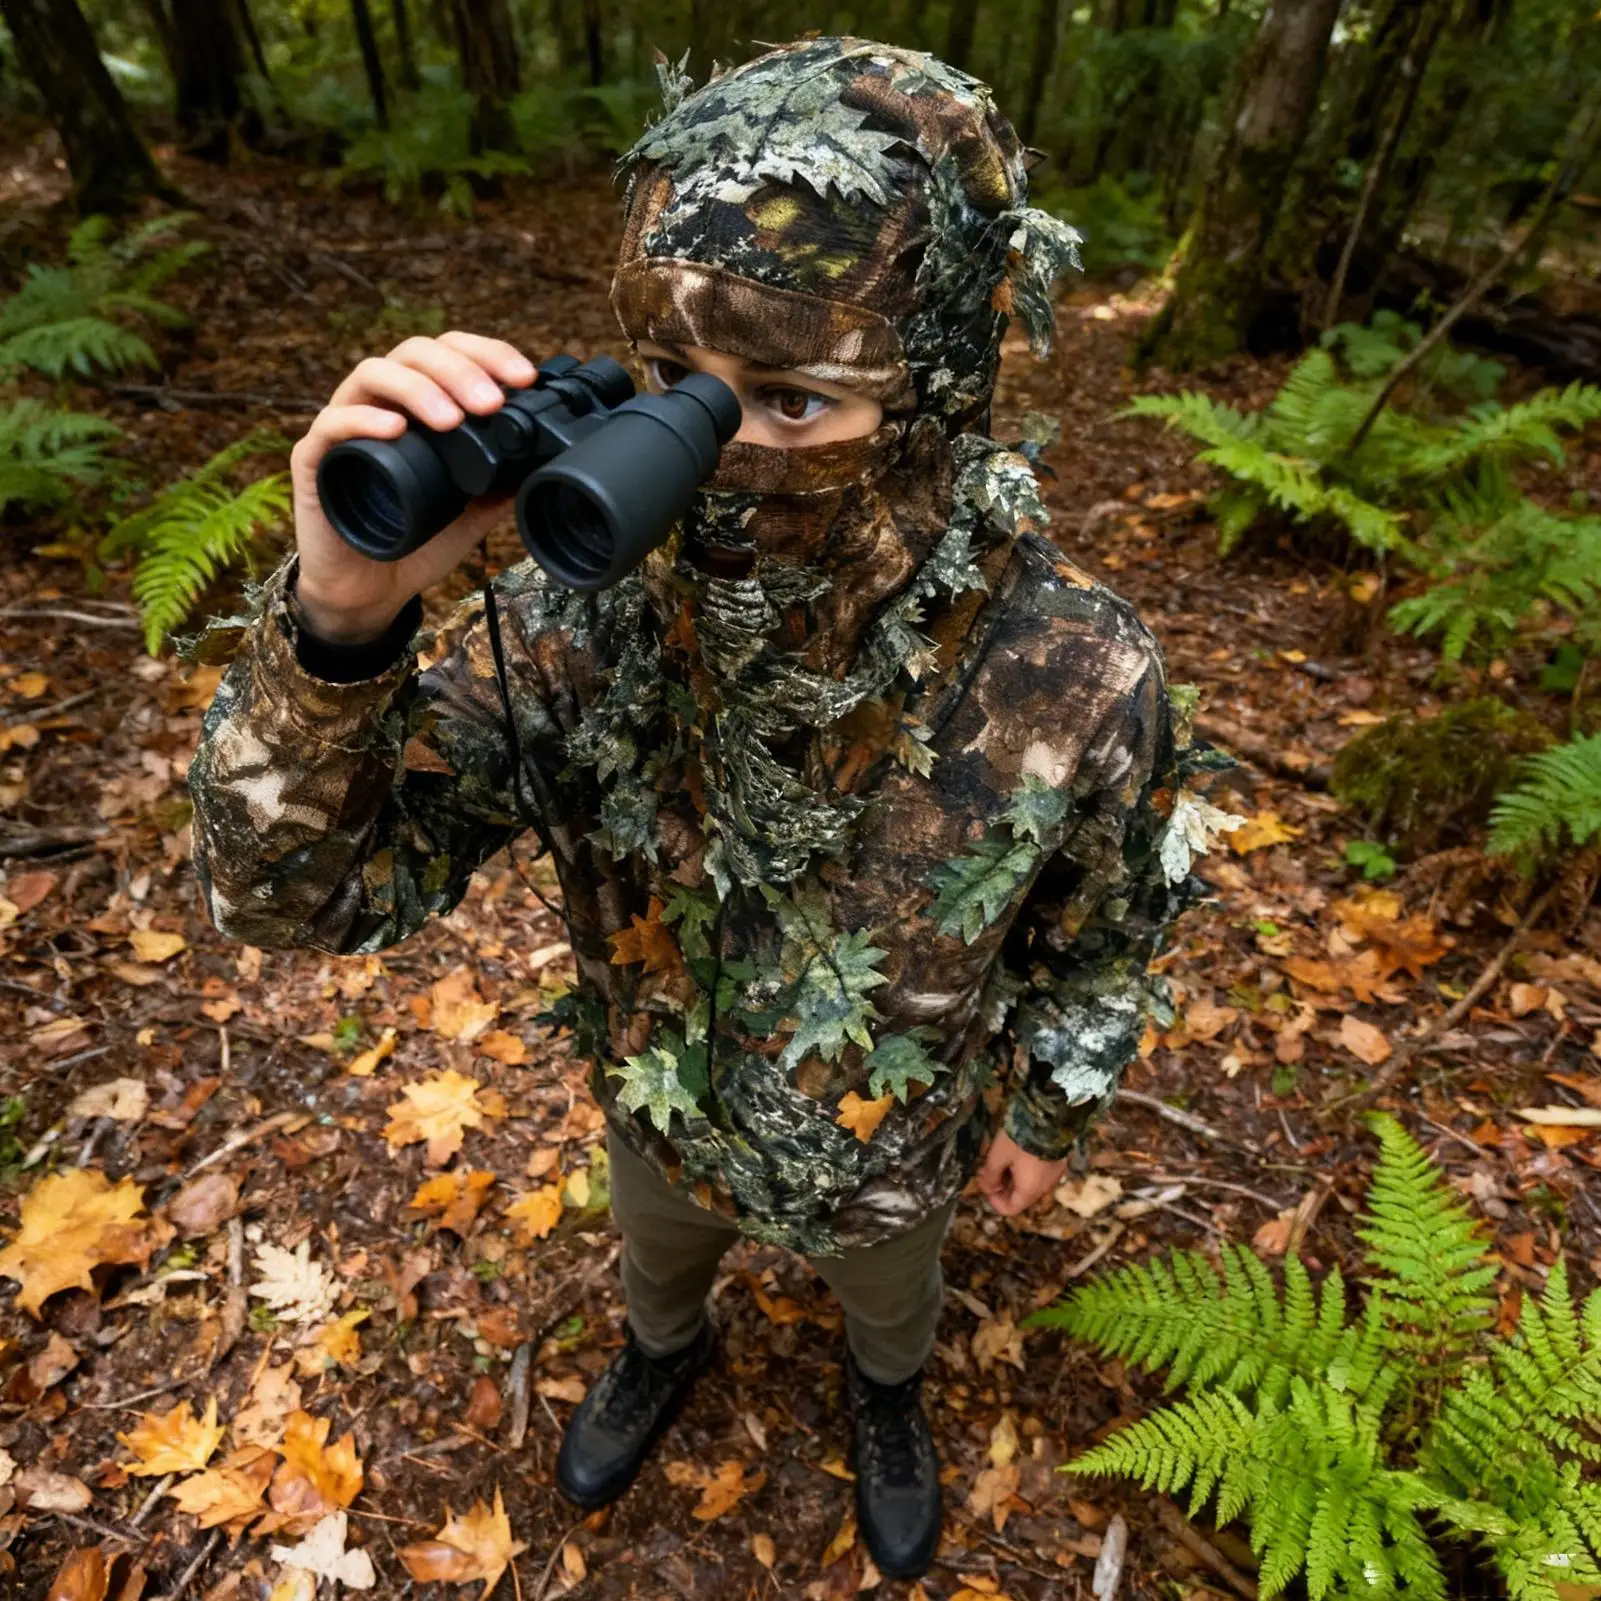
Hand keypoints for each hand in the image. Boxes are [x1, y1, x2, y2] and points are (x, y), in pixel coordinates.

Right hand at [289, 332, 537, 641]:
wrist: (372, 590)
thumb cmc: (416, 540)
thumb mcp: (474, 511)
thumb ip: (502, 484)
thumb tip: (545, 460)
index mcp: (420, 405)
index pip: (451, 354)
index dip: (488, 354)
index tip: (525, 378)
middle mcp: (382, 403)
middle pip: (415, 354)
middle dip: (459, 371)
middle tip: (491, 403)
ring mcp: (346, 425)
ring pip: (374, 374)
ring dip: (419, 389)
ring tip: (453, 420)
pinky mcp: (316, 457)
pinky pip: (333, 422)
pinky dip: (364, 420)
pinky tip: (395, 429)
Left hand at [977, 1131, 1066, 1216]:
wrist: (1051, 1115)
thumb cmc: (1021, 1137)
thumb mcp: (998, 1154)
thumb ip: (990, 1175)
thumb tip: (987, 1188)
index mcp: (1029, 1190)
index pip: (1009, 1209)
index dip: (993, 1200)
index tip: (984, 1183)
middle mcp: (1045, 1188)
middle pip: (1020, 1197)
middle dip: (1001, 1186)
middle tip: (988, 1168)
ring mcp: (1055, 1174)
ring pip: (1030, 1184)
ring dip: (1014, 1176)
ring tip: (1002, 1158)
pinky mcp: (1060, 1161)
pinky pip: (1040, 1173)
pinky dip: (1027, 1169)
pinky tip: (1019, 1151)